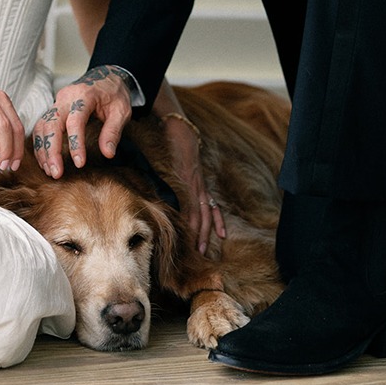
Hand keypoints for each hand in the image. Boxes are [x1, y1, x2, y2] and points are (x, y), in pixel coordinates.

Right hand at [32, 65, 131, 178]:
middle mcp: (66, 97)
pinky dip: (40, 144)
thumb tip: (108, 153)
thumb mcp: (121, 110)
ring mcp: (57, 103)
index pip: (75, 121)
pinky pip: (41, 127)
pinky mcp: (53, 109)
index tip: (79, 164)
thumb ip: (113, 131)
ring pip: (42, 126)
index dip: (75, 144)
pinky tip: (45, 161)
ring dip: (43, 150)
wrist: (105, 77)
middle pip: (51, 124)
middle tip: (56, 173)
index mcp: (84, 95)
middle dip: (51, 150)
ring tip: (50, 170)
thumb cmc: (114, 94)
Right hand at [161, 114, 225, 253]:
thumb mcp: (182, 165)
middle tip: (204, 255)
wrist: (180, 128)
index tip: (212, 241)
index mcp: (200, 185)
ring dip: (200, 233)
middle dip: (206, 236)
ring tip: (198, 249)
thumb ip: (179, 178)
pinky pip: (192, 203)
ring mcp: (195, 184)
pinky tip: (191, 230)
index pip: (210, 209)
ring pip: (201, 214)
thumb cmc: (178, 144)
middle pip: (207, 216)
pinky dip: (191, 218)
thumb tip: (171, 191)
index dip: (214, 225)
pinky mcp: (188, 180)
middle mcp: (200, 187)